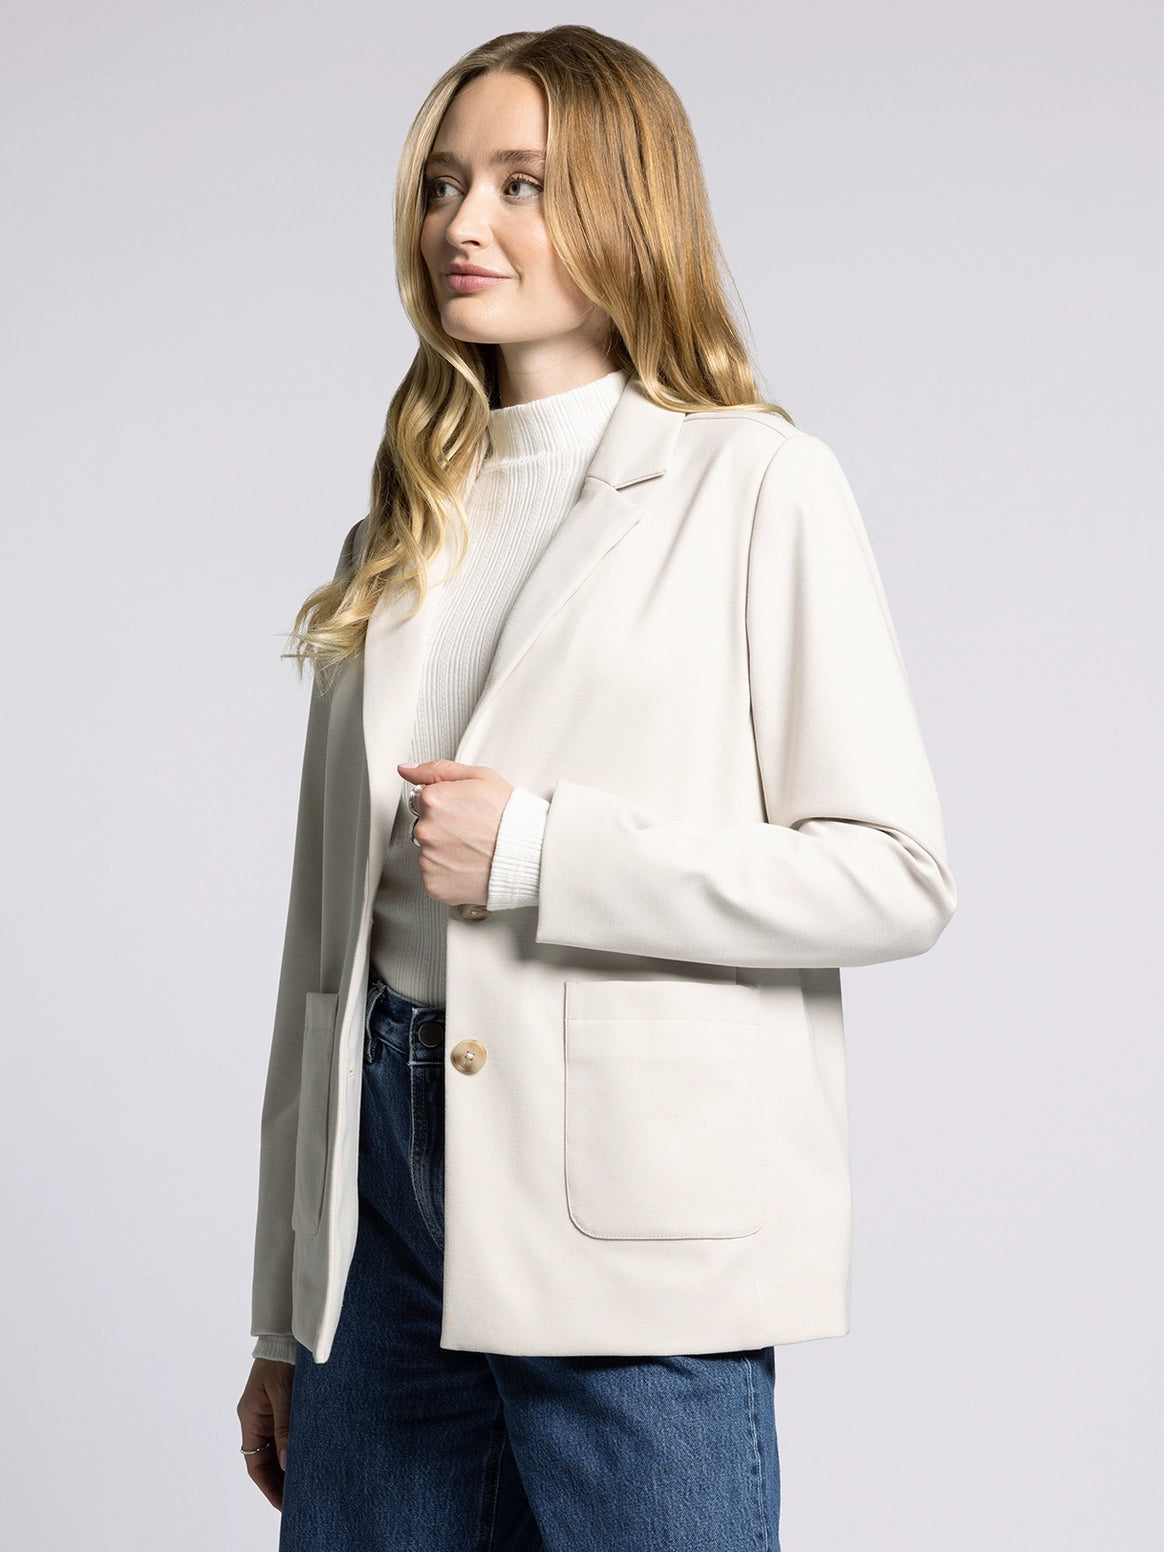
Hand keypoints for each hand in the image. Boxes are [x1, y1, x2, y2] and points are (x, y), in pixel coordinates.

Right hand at [237, 1357, 293, 1508]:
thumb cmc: (281, 1359)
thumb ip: (285, 1426)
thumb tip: (287, 1462)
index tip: (283, 1504)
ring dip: (288, 1466)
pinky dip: (293, 1448)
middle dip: (279, 1481)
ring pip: (275, 1449)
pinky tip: (308, 1456)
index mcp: (250, 1418)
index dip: (268, 1486)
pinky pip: (284, 1434)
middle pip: (265, 1460)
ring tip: (306, 1482)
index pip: (255, 1464)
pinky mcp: (280, 1405)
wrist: (285, 1333)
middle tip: (299, 1499)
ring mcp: (267, 1413)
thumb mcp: (283, 1393)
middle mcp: (256, 1419)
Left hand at [398, 758, 513, 906]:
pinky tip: (468, 866)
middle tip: (471, 832)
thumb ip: (437, 770)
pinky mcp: (433, 885)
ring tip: (473, 850)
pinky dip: (448, 874)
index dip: (447, 805)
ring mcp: (428, 860)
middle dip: (444, 828)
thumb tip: (407, 769)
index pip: (423, 800)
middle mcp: (426, 830)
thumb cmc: (511, 816)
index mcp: (433, 800)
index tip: (465, 812)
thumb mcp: (480, 777)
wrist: (532, 856)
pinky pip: (433, 877)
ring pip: (429, 852)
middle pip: (425, 826)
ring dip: (445, 852)